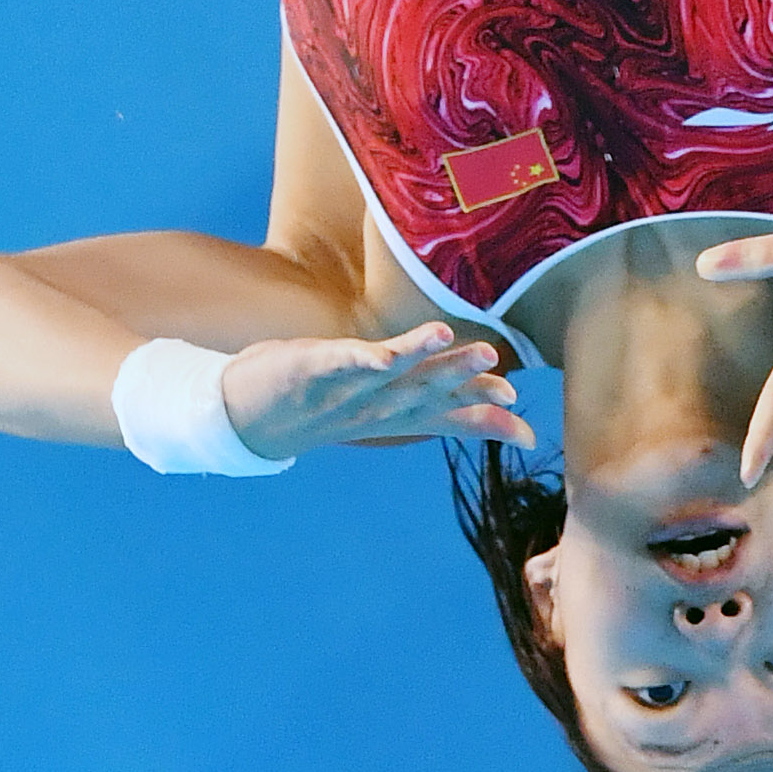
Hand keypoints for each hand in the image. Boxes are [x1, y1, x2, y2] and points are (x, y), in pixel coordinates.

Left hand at [218, 324, 534, 460]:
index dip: (485, 422)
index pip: (445, 417)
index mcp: (393, 414)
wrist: (244, 419)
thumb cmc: (325, 404)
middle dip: (459, 379)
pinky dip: (358, 359)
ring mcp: (338, 389)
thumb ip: (437, 398)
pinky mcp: (306, 368)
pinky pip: (336, 362)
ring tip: (444, 336)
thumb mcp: (384, 407)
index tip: (528, 435)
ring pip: (384, 375)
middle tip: (503, 371)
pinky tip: (379, 354)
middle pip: (421, 392)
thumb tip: (481, 399)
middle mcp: (372, 407)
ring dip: (415, 359)